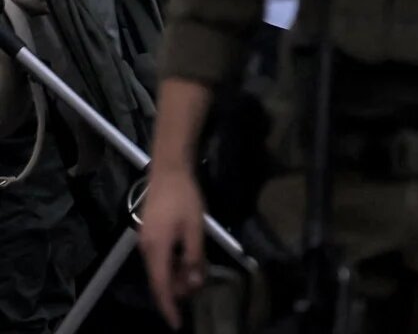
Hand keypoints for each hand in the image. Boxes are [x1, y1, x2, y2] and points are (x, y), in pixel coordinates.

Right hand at [138, 166, 205, 329]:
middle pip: (160, 279)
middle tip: (198, 287)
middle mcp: (146, 249)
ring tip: (197, 274)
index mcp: (156, 250)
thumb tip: (195, 283)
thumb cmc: (184, 198)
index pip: (161, 286)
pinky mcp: (150, 234)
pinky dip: (174, 264)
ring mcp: (146, 241)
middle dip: (177, 290)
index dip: (169, 306)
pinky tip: (187, 260)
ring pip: (161, 269)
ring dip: (177, 276)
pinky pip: (160, 258)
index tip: (176, 324)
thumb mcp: (195, 229)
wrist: (168, 171)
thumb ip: (194, 257)